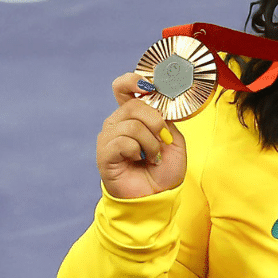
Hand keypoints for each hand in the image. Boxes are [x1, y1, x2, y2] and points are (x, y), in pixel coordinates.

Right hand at [95, 73, 187, 198]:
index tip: (150, 86)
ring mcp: (109, 137)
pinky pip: (123, 142)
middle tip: (163, 139)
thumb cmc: (164, 169)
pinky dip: (138, 152)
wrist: (157, 196)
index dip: (134, 81)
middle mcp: (118, 122)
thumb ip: (166, 118)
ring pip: (132, 125)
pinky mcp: (104, 153)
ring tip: (152, 156)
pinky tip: (138, 160)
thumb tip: (157, 103)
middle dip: (156, 123)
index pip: (124, 86)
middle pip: (135, 105)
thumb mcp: (174, 139)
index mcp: (133, 114)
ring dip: (151, 143)